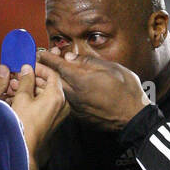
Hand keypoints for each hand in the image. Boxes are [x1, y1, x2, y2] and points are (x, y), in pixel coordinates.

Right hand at [8, 62, 68, 160]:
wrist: (25, 149)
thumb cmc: (24, 125)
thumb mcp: (22, 98)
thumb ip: (26, 80)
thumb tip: (27, 69)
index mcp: (57, 96)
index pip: (52, 74)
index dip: (39, 67)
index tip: (29, 65)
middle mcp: (62, 104)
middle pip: (50, 83)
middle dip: (33, 78)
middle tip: (20, 75)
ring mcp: (59, 113)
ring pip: (47, 94)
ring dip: (32, 88)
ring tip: (15, 86)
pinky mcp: (54, 120)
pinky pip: (46, 104)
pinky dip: (35, 98)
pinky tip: (21, 96)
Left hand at [36, 45, 150, 130]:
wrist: (133, 117)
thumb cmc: (126, 89)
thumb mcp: (111, 67)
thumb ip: (88, 62)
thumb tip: (69, 57)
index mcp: (81, 80)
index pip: (58, 66)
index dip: (47, 58)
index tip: (40, 53)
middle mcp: (74, 95)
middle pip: (52, 80)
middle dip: (43, 70)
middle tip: (36, 63)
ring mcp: (75, 108)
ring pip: (56, 93)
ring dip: (47, 84)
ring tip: (41, 76)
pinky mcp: (78, 116)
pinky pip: (63, 103)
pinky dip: (56, 95)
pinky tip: (56, 90)